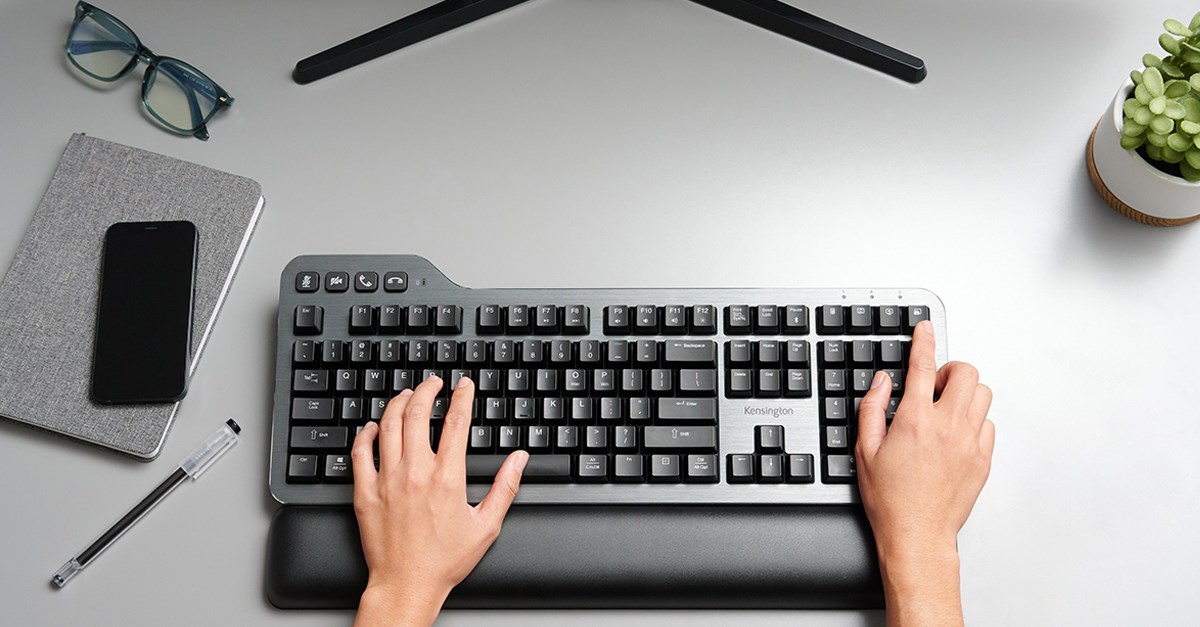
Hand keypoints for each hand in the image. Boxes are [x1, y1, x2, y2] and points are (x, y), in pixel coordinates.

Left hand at [350, 376, 527, 626]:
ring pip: (388, 425)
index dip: (462, 397)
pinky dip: (367, 433)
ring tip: (407, 395)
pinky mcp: (364, 492)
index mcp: (447, 478)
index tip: (464, 386)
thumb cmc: (444, 561)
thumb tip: (519, 459)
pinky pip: (360, 451)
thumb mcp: (487, 525)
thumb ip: (505, 487)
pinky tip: (374, 426)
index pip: (456, 422)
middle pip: (418, 414)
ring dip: (398, 403)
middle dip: (427, 390)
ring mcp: (387, 480)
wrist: (406, 584)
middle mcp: (415, 473)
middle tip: (434, 383)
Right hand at [855, 320, 993, 625]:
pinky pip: (988, 424)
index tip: (925, 328)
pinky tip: (956, 433)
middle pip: (965, 373)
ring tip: (947, 408)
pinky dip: (974, 420)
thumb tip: (882, 382)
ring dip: (965, 393)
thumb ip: (872, 408)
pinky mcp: (983, 459)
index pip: (923, 366)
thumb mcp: (865, 450)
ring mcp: (970, 443)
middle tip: (935, 383)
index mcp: (915, 421)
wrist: (917, 535)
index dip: (924, 340)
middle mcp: (947, 427)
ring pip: (982, 395)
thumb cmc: (890, 500)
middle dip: (951, 369)